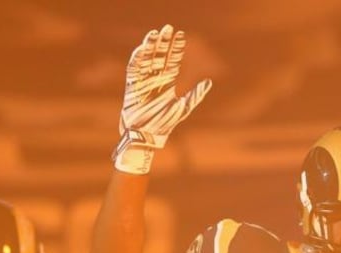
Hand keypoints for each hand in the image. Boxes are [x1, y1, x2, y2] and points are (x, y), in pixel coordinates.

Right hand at [114, 24, 212, 174]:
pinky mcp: (131, 87)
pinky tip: (143, 49)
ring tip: (155, 33)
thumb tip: (209, 81)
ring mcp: (142, 82)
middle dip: (163, 42)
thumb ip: (195, 95)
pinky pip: (134, 70)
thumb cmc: (163, 125)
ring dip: (150, 46)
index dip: (176, 48)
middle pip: (159, 56)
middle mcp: (155, 80)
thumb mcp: (183, 109)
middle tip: (168, 27)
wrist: (146, 137)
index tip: (181, 35)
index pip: (172, 61)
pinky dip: (137, 59)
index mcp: (167, 83)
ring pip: (147, 60)